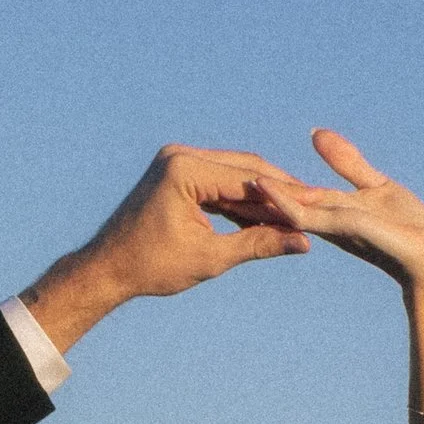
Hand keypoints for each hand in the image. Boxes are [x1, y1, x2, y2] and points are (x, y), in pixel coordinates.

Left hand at [21, 145, 312, 350]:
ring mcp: (177, 159)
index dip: (284, 195)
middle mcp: (180, 154)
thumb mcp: (210, 258)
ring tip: (295, 215)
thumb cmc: (151, 267)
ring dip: (262, 196)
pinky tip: (265, 216)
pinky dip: (240, 199)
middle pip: (245, 168)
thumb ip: (258, 245)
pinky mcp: (177, 171)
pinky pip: (218, 181)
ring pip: (234, 173)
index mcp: (185, 169)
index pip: (248, 178)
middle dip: (278, 191)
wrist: (108, 268)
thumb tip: (302, 243)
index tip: (315, 207)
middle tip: (314, 207)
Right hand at [242, 129, 423, 295]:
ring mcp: (336, 225)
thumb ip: (346, 163)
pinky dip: (289, 202)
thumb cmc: (408, 231)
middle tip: (214, 175)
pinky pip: (313, 215)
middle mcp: (327, 219)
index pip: (292, 194)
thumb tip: (315, 134)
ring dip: (263, 196)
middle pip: (285, 203)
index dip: (265, 183)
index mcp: (331, 210)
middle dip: (255, 192)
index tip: (231, 169)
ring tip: (232, 179)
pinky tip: (271, 190)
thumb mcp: (375, 186)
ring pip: (290, 208)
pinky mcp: (349, 227)